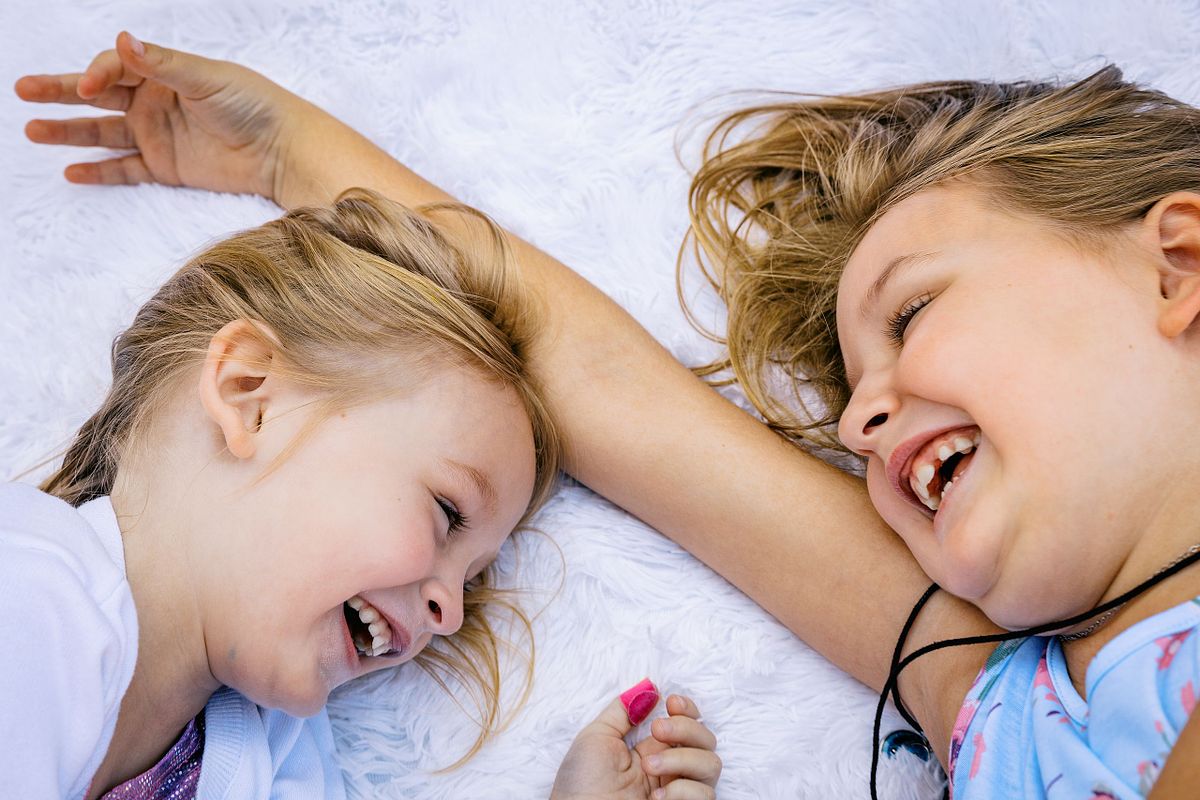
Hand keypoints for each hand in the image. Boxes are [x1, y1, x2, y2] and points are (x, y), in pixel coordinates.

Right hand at [14, 31, 310, 200]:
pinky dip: (99, 171)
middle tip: (23, 90)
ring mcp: (158, 135)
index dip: (96, 74)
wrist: (283, 152)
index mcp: (165, 73)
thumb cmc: (255, 106)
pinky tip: (71, 170)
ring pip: (103, 132)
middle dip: (61, 91)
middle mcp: (155, 101)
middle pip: (98, 94)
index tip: (86, 87)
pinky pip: (124, 170)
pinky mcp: (166, 168)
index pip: (116, 67)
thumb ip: (165, 65)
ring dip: (69, 131)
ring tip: (33, 131)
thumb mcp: (209, 79)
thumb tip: (124, 41)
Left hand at [551, 690, 720, 799]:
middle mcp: (670, 770)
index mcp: (651, 750)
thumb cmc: (579, 787)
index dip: (687, 709)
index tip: (671, 703)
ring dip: (681, 759)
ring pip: (711, 765)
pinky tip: (655, 798)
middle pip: (707, 739)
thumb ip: (623, 710)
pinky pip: (705, 794)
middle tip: (657, 732)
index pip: (688, 723)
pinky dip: (682, 791)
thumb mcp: (597, 737)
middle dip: (686, 728)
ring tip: (649, 767)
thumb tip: (649, 687)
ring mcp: (679, 793)